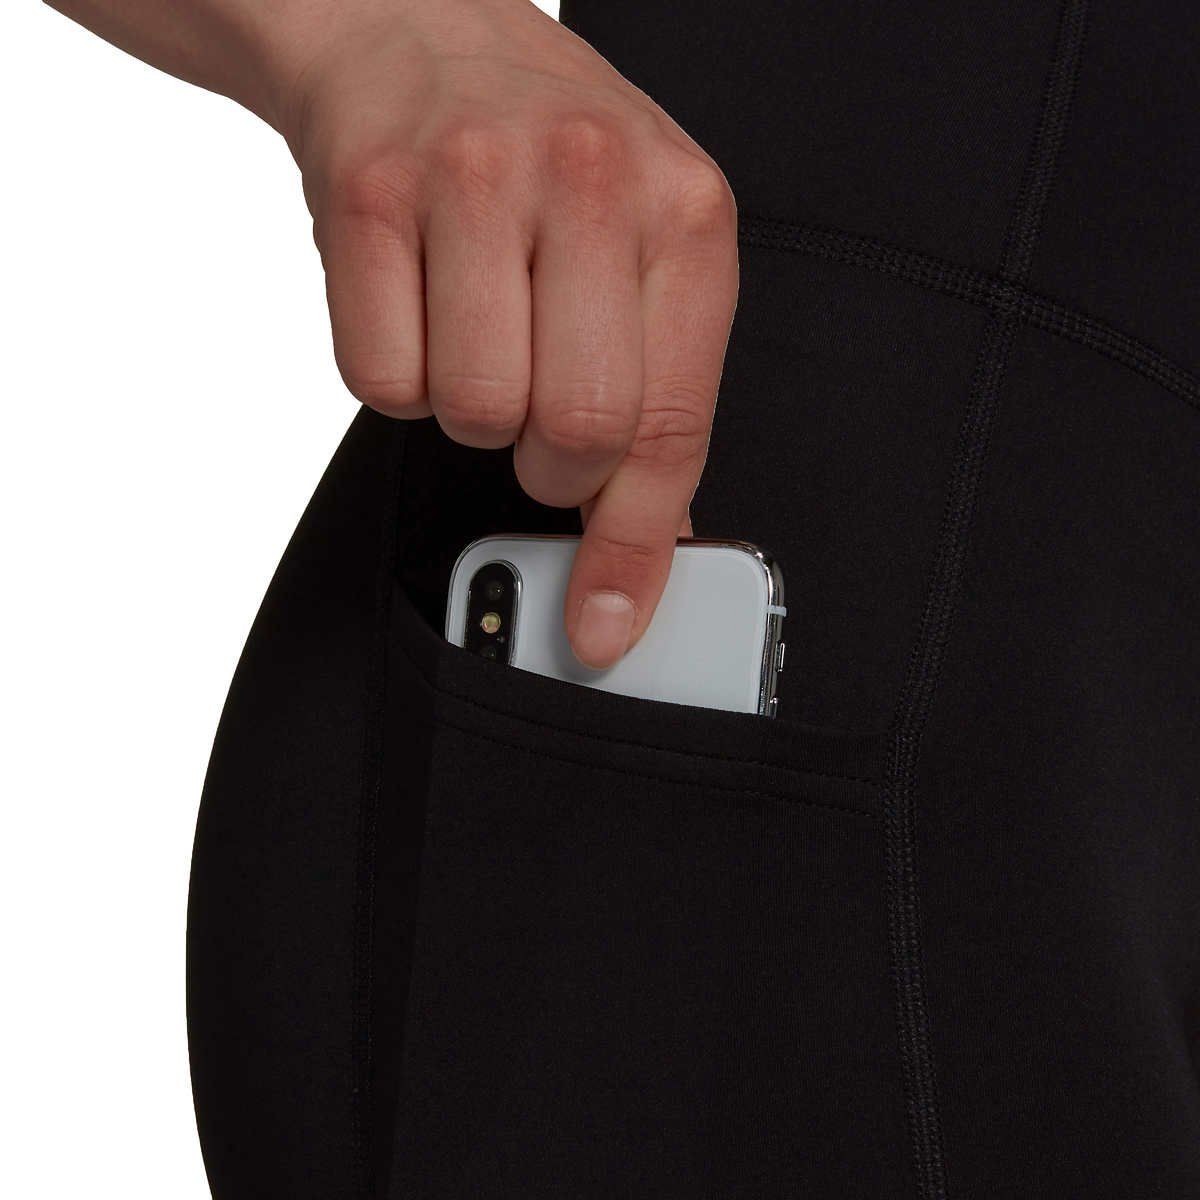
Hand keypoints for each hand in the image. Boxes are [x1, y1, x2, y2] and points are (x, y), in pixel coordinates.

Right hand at [284, 0, 738, 667]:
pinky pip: (380, 379)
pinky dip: (397, 374)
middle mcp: (591, 183)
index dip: (635, 546)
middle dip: (548, 464)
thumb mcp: (644, 249)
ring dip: (471, 411)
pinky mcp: (368, 197)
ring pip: (473, 411)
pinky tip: (419, 306)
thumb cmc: (546, 160)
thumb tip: (638, 552)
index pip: (672, 423)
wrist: (416, 30)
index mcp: (687, 214)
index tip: (604, 623)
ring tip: (479, 339)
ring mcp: (474, 180)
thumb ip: (657, 392)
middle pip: (574, 429)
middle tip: (536, 418)